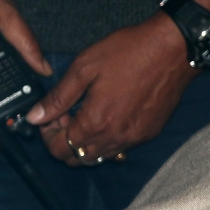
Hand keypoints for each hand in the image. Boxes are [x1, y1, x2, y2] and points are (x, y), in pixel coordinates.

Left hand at [26, 14, 196, 164]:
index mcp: (95, 122)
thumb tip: (35, 117)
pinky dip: (109, 138)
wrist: (174, 50)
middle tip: (68, 114)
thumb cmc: (130, 52)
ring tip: (90, 113)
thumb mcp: (85, 67)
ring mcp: (135, 138)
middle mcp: (115, 137)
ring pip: (100, 156)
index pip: (59, 149)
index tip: (53, 114)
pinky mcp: (150, 133)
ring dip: (88, 141)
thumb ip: (58, 97)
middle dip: (65, 141)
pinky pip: (122, 147)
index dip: (48, 134)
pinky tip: (112, 113)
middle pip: (78, 159)